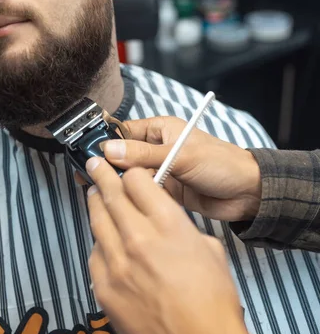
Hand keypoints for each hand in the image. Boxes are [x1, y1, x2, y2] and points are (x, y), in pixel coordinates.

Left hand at [86, 157, 256, 333]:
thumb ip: (181, 227)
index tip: (131, 174)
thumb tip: (164, 219)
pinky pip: (94, 253)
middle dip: (102, 174)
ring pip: (97, 220)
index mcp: (168, 224)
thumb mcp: (209, 250)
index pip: (137, 180)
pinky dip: (99, 242)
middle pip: (111, 193)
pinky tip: (105, 240)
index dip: (134, 174)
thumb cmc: (213, 303)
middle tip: (95, 164)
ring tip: (94, 193)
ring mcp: (117, 264)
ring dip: (96, 203)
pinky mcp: (104, 288)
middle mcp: (138, 238)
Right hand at [101, 116, 261, 221]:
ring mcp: (161, 170)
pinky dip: (131, 197)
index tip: (86, 154)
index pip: (124, 132)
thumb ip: (144, 155)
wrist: (248, 193)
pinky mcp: (166, 191)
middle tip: (86, 176)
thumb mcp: (181, 156)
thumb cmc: (220, 164)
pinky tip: (118, 204)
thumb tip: (109, 151)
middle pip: (123, 155)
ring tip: (97, 191)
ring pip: (130, 176)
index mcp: (161, 130)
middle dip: (107, 165)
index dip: (105, 142)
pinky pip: (142, 192)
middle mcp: (157, 148)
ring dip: (118, 183)